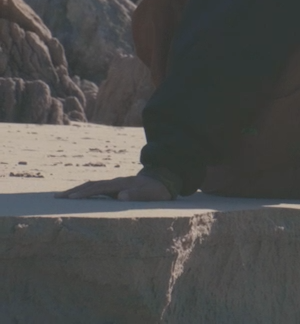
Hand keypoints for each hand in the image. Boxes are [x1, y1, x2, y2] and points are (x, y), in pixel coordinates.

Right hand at [57, 173, 174, 201]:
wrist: (163, 180)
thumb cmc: (157, 190)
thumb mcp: (151, 193)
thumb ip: (138, 194)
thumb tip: (120, 196)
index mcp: (122, 183)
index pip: (100, 188)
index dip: (85, 193)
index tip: (71, 198)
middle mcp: (115, 182)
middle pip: (91, 185)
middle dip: (74, 191)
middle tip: (57, 197)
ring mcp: (114, 184)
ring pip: (91, 185)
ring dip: (76, 190)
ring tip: (61, 196)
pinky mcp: (114, 188)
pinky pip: (95, 188)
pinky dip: (84, 191)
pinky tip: (76, 196)